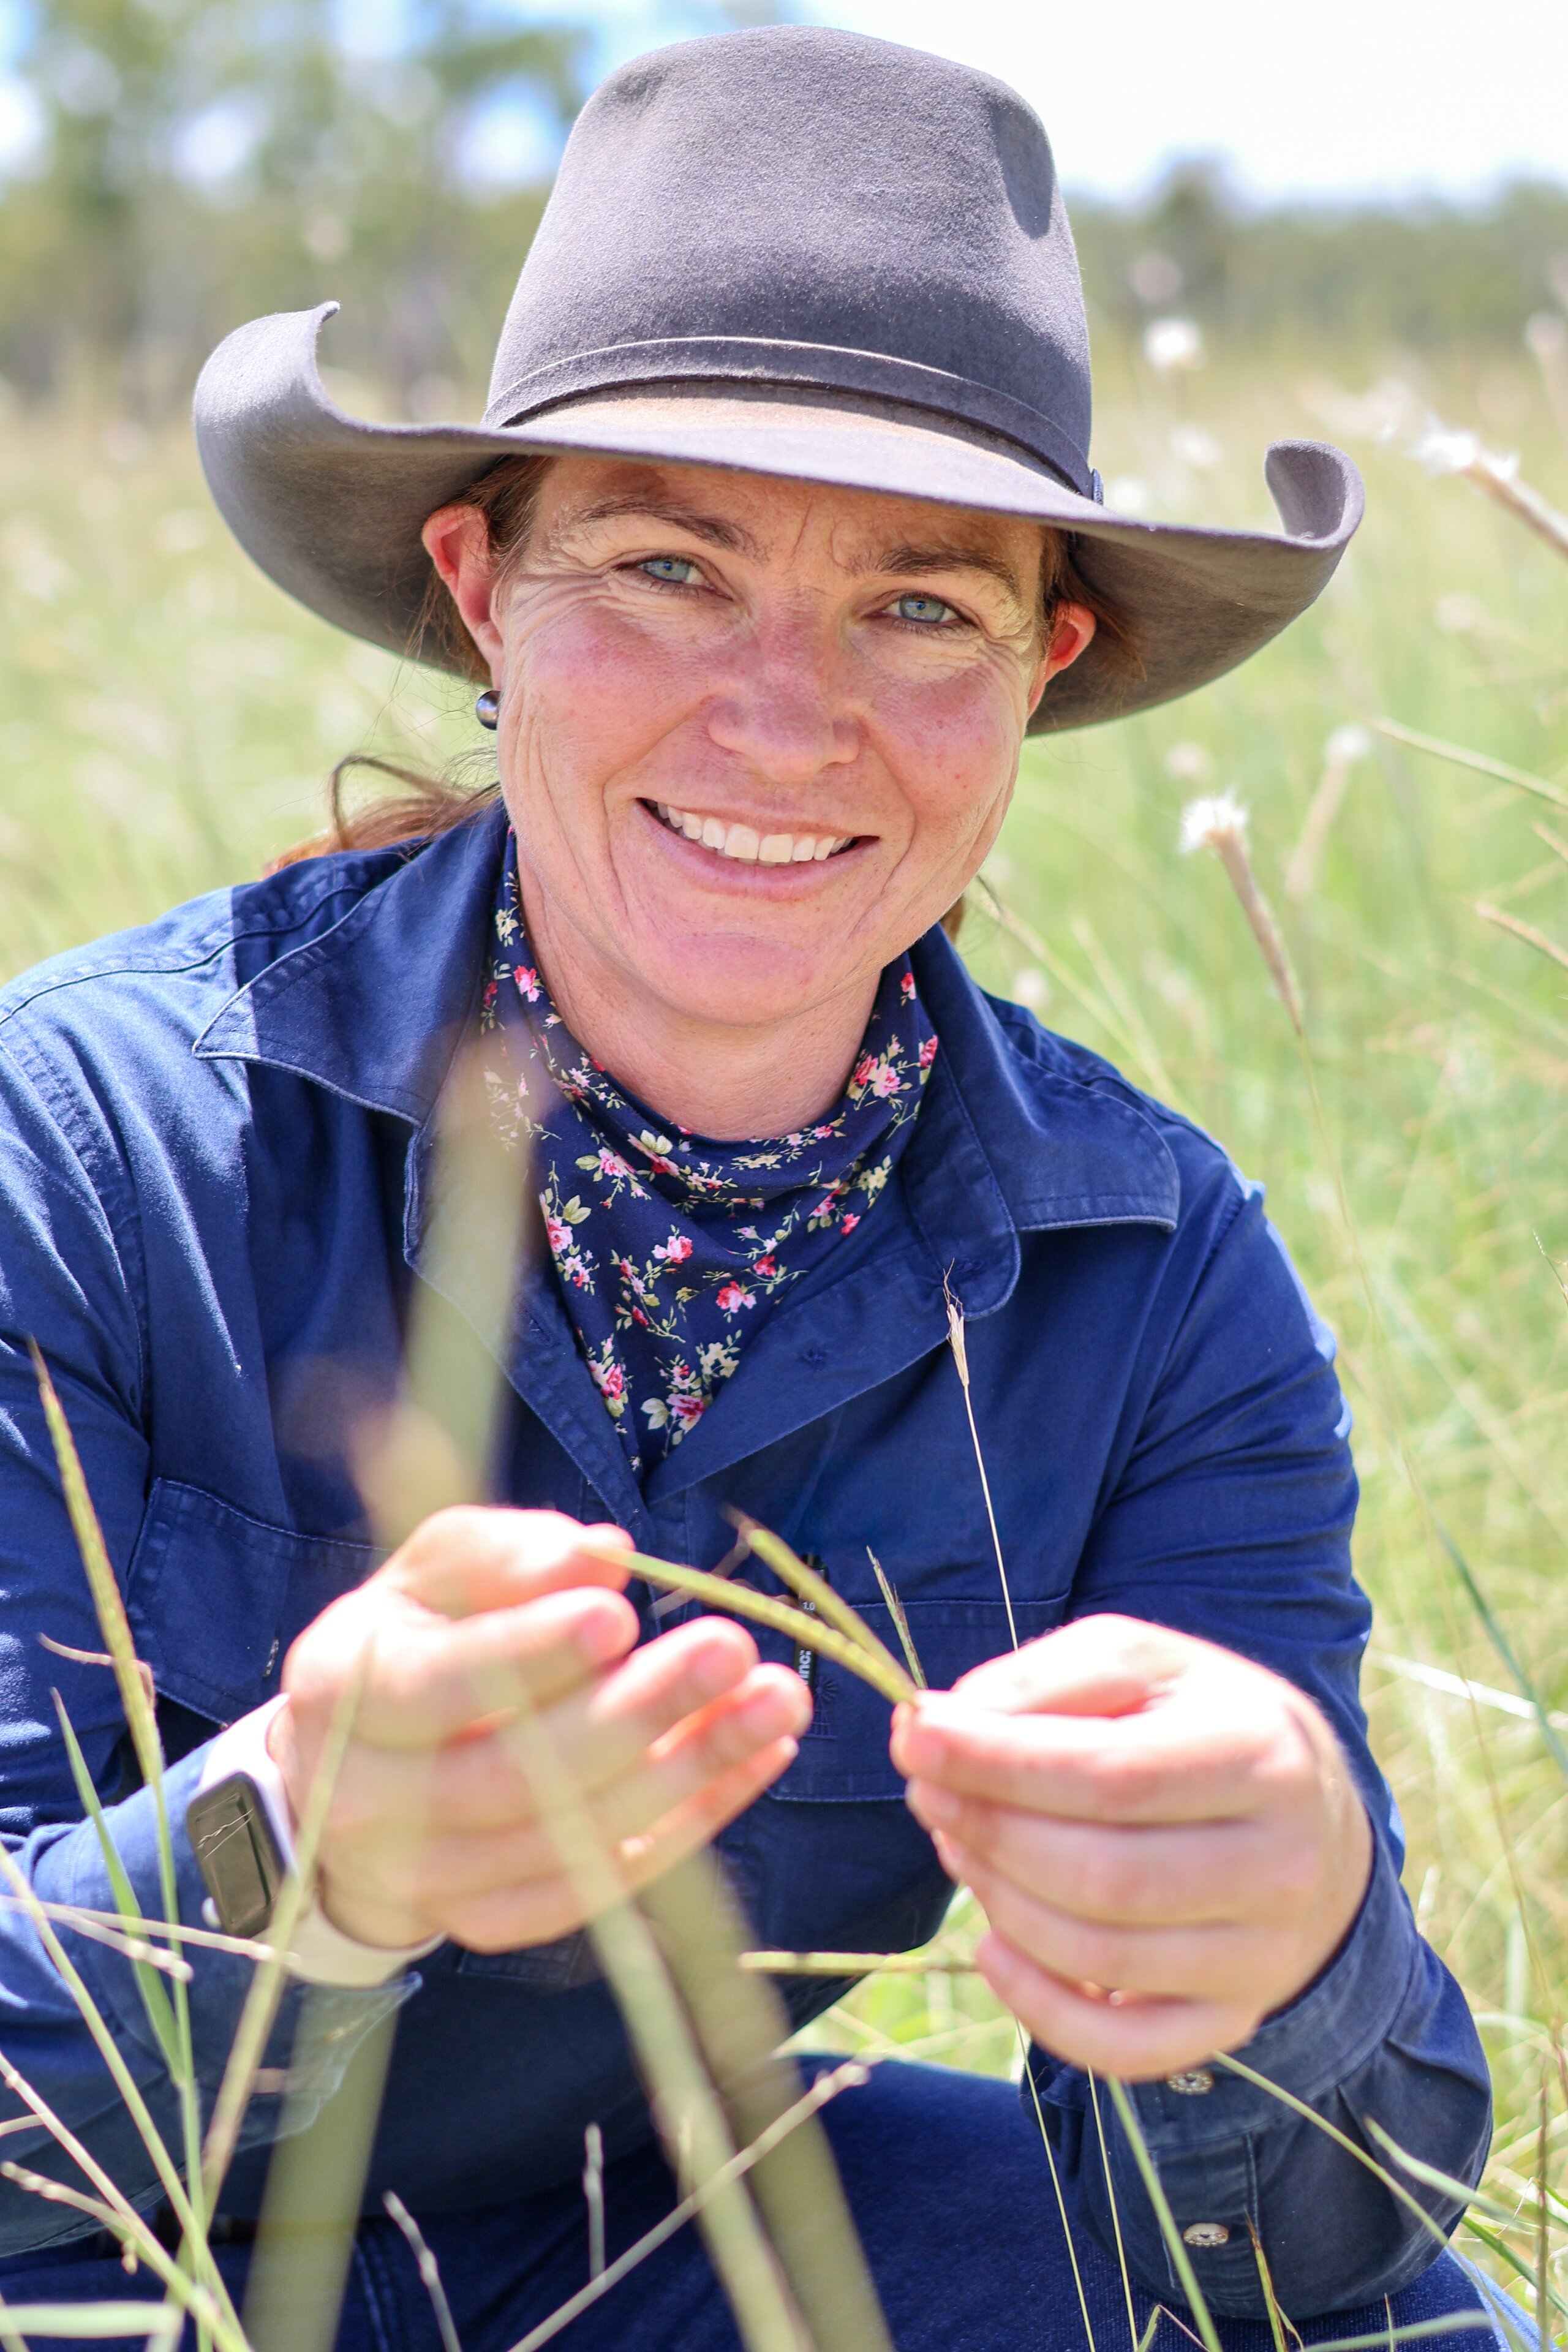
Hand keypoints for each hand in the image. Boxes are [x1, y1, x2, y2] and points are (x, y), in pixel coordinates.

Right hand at [268, 1506, 810, 1951]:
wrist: (357, 1767)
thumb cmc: (420, 1636)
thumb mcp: (438, 1571)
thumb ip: (504, 1553)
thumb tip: (598, 1556)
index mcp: (343, 1691)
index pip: (436, 1685)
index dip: (528, 1654)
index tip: (619, 1614)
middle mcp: (370, 1801)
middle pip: (515, 1772)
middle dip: (636, 1709)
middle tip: (730, 1648)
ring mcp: (428, 1877)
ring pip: (570, 1837)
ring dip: (688, 1769)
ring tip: (776, 1701)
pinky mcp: (489, 1921)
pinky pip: (598, 1886)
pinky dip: (687, 1826)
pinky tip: (755, 1760)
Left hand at [890, 1613, 1372, 2078]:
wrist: (1308, 1816)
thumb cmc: (1194, 1721)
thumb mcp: (1136, 1663)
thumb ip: (1042, 1681)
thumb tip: (941, 1726)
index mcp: (1262, 1754)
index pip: (1112, 1775)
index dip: (998, 1762)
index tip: (914, 1736)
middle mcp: (1280, 1866)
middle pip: (1102, 1875)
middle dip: (989, 1832)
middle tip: (927, 1790)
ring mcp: (1260, 1958)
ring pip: (1099, 1957)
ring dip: (998, 1900)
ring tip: (957, 1842)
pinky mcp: (1229, 2021)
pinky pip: (1120, 2048)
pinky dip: (1037, 2009)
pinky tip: (992, 1946)